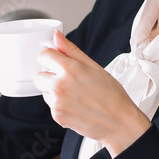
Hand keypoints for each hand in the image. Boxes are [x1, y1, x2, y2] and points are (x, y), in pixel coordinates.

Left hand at [35, 31, 150, 155]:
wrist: (119, 122)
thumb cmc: (111, 95)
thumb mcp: (93, 66)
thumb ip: (70, 50)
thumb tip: (56, 36)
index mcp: (69, 69)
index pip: (44, 55)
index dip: (51, 57)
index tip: (56, 61)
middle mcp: (59, 85)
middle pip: (39, 75)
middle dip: (49, 76)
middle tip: (68, 80)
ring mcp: (56, 102)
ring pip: (44, 91)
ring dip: (54, 91)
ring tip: (75, 94)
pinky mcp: (57, 116)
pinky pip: (51, 106)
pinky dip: (59, 105)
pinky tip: (75, 105)